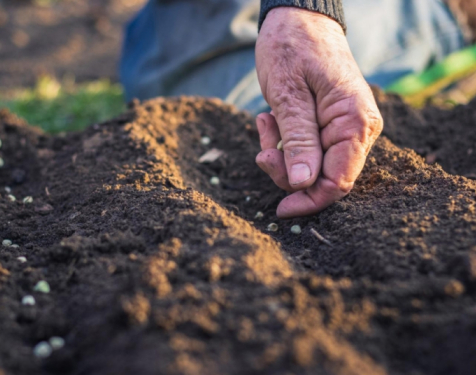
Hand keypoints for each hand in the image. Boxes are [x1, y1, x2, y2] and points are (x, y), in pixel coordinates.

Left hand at [255, 7, 382, 217]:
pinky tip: (270, 119)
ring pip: (313, 167)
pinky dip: (285, 143)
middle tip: (262, 151)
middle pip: (325, 178)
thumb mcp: (288, 95)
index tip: (280, 210)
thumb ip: (299, 141)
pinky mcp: (331, 126)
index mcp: (355, 122)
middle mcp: (359, 129)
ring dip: (283, 154)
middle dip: (288, 172)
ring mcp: (347, 128)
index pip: (338, 181)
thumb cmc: (292, 48)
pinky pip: (308, 150)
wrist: (299, 18)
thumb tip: (303, 184)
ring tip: (265, 122)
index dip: (309, 200)